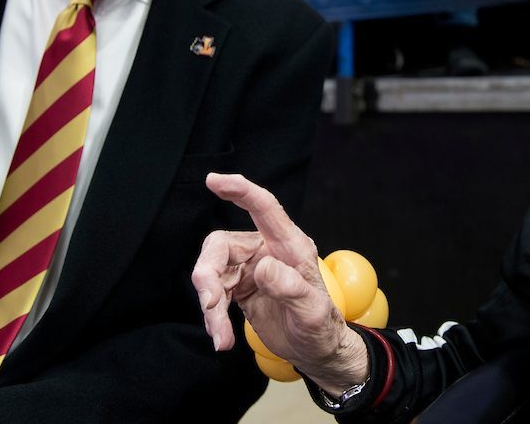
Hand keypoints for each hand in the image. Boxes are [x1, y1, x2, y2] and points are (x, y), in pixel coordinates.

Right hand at [192, 173, 369, 393]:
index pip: (264, 207)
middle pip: (221, 245)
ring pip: (212, 271)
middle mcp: (266, 250)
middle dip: (208, 275)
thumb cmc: (321, 326)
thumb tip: (262, 267)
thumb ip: (290, 288)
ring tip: (220, 336)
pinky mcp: (240, 287)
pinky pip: (214, 292)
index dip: (240, 190)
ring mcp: (250, 268)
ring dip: (209, 304)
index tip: (214, 180)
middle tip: (210, 306)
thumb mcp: (312, 312)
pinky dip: (212, 315)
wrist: (316, 350)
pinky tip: (221, 338)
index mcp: (289, 245)